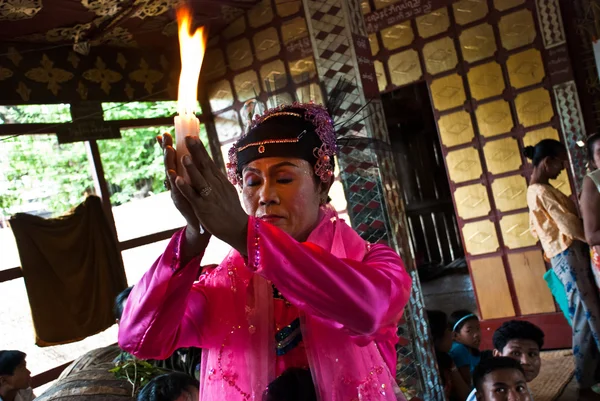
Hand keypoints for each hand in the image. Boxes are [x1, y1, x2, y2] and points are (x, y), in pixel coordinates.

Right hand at [157, 134, 199, 229]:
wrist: (202, 227)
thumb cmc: (201, 203)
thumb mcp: (197, 185)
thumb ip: (194, 172)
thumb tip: (193, 156)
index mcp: (181, 179)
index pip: (174, 160)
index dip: (169, 146)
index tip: (166, 133)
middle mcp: (176, 185)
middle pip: (170, 164)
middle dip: (167, 150)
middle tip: (164, 136)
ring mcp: (178, 194)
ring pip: (173, 176)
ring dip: (170, 162)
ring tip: (169, 149)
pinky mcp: (183, 204)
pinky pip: (180, 192)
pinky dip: (178, 183)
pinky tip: (174, 175)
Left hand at [175, 136, 248, 254]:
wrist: (238, 228)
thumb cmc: (230, 209)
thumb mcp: (226, 189)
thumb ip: (217, 178)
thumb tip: (210, 166)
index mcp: (219, 180)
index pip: (209, 161)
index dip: (200, 149)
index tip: (192, 136)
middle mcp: (215, 185)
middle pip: (204, 166)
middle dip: (196, 152)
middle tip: (187, 138)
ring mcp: (209, 196)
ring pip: (199, 179)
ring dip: (191, 168)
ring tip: (184, 156)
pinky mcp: (203, 208)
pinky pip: (193, 196)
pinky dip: (185, 187)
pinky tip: (177, 180)